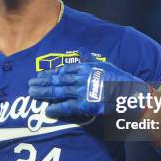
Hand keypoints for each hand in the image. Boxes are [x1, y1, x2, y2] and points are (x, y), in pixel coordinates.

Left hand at [28, 55, 147, 117]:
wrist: (131, 94)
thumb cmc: (120, 79)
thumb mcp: (104, 65)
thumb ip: (89, 59)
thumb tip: (81, 50)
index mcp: (85, 67)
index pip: (63, 69)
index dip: (50, 73)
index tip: (41, 75)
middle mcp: (81, 77)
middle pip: (57, 79)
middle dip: (42, 81)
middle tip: (29, 84)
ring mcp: (82, 91)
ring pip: (58, 91)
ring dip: (43, 92)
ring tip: (32, 93)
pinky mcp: (85, 104)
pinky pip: (66, 107)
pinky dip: (56, 108)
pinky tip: (46, 110)